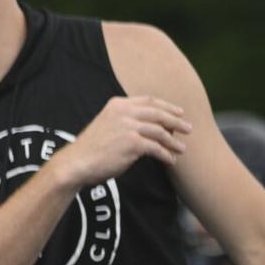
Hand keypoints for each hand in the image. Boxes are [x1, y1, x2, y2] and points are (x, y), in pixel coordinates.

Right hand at [57, 95, 191, 186]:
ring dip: (173, 141)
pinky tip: (170, 160)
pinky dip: (166, 155)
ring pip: (161, 132)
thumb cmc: (90, 149)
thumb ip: (125, 120)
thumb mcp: (106, 125)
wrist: (76, 163)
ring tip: (181, 148)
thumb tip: (151, 127)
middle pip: (159, 114)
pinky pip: (157, 148)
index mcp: (117, 105)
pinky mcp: (132, 143)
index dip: (167, 106)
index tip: (179, 112)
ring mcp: (129, 127)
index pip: (149, 101)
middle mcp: (124, 112)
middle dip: (176, 121)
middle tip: (188, 129)